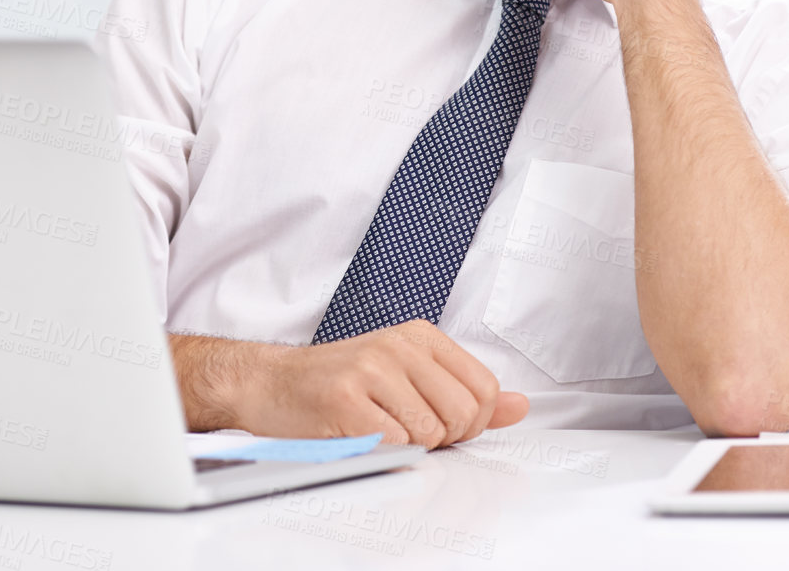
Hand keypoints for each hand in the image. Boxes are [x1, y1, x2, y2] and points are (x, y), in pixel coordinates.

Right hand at [208, 321, 529, 448]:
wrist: (269, 384)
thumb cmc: (338, 384)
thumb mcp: (408, 376)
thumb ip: (465, 391)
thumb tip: (518, 406)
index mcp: (420, 336)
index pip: (483, 388)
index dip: (470, 422)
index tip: (442, 425)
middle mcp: (398, 345)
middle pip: (462, 413)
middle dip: (442, 438)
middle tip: (407, 432)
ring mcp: (370, 369)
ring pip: (429, 432)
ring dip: (408, 447)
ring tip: (380, 430)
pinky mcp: (344, 399)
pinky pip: (393, 444)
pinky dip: (382, 453)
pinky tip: (361, 436)